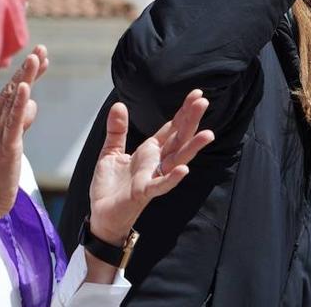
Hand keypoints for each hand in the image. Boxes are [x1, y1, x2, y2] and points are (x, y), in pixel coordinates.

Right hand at [0, 45, 48, 233]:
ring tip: (36, 58)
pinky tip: (26, 88)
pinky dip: (18, 103)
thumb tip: (32, 104)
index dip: (26, 74)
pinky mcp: (5, 147)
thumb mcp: (10, 142)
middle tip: (41, 48)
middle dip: (27, 68)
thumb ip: (20, 122)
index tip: (40, 57)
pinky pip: (12, 122)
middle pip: (12, 90)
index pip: (11, 92)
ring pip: (12, 100)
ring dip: (25, 78)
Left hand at [88, 89, 215, 244]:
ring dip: (192, 147)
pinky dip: (172, 178)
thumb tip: (118, 105)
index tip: (197, 94)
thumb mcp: (111, 152)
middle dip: (191, 120)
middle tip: (204, 101)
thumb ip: (117, 130)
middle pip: (179, 138)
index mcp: (150, 151)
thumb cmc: (110, 187)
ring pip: (177, 160)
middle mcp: (156, 162)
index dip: (184, 111)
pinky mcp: (144, 192)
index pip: (172, 128)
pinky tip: (184, 169)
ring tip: (208, 134)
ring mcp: (153, 177)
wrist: (101, 215)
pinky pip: (160, 185)